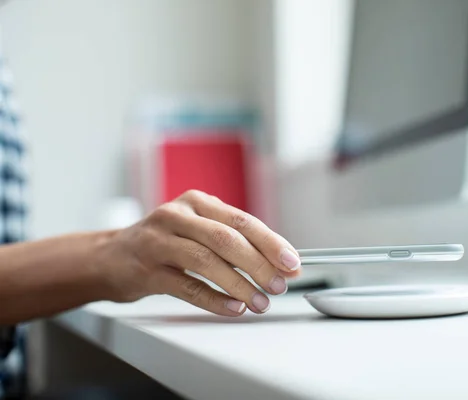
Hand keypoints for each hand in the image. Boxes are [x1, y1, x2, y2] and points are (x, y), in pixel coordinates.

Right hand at [95, 190, 301, 315]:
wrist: (110, 257)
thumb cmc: (164, 243)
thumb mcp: (197, 229)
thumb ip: (234, 241)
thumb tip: (280, 262)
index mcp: (197, 202)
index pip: (242, 221)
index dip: (270, 242)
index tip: (292, 262)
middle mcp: (177, 216)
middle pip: (226, 239)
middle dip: (259, 264)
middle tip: (279, 285)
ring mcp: (158, 242)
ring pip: (207, 261)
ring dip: (240, 284)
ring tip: (261, 301)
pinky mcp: (146, 270)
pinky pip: (186, 287)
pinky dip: (214, 299)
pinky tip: (235, 308)